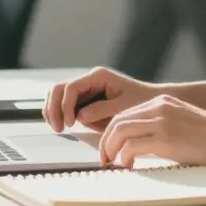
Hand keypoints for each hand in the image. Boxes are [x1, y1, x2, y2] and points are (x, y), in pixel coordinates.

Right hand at [43, 66, 158, 132]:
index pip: (71, 87)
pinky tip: (64, 125)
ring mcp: (85, 89)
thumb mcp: (123, 107)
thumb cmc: (141, 102)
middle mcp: (89, 80)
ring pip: (58, 95)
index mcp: (98, 76)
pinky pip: (65, 103)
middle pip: (59, 89)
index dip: (66, 105)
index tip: (70, 123)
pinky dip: (60, 113)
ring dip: (54, 111)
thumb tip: (80, 116)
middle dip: (54, 108)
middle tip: (59, 129)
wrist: (151, 101)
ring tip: (59, 128)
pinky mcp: (85, 99)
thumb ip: (101, 110)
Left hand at [98, 94, 205, 170]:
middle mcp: (159, 107)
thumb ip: (163, 127)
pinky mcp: (165, 138)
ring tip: (113, 163)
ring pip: (120, 131)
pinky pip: (132, 146)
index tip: (110, 148)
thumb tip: (143, 145)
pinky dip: (125, 158)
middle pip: (118, 120)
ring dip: (111, 149)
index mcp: (163, 102)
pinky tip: (130, 166)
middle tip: (105, 158)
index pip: (126, 113)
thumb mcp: (183, 123)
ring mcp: (161, 121)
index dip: (112, 132)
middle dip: (106, 141)